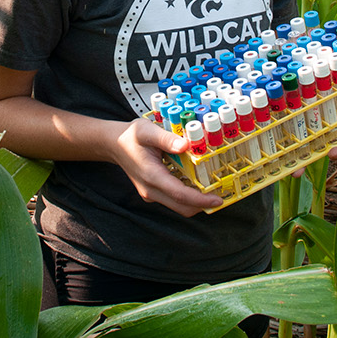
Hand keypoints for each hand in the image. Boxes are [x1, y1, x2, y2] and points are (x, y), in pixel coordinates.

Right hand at [108, 119, 224, 216]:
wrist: (114, 144)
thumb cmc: (130, 136)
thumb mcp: (147, 130)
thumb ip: (166, 138)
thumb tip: (185, 145)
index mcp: (151, 175)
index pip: (179, 194)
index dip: (200, 200)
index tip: (217, 200)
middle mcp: (151, 189)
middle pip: (182, 207)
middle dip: (203, 205)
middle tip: (222, 195)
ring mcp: (151, 194)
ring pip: (179, 206)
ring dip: (197, 202)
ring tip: (214, 189)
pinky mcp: (154, 193)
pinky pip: (174, 200)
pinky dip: (189, 197)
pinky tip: (198, 184)